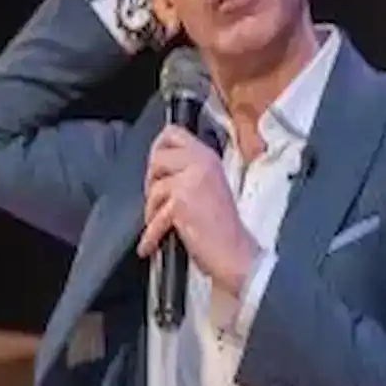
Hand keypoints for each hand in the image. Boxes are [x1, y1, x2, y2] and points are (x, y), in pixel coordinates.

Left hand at [137, 124, 258, 297]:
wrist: (235, 253)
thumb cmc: (223, 227)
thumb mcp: (209, 186)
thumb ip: (188, 171)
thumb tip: (157, 169)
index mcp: (208, 157)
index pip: (172, 133)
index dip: (157, 147)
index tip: (155, 167)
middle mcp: (201, 163)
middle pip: (156, 157)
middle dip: (151, 181)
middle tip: (157, 200)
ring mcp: (191, 181)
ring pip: (153, 188)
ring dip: (152, 210)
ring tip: (160, 224)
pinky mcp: (181, 203)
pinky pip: (154, 216)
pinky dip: (150, 235)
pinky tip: (150, 246)